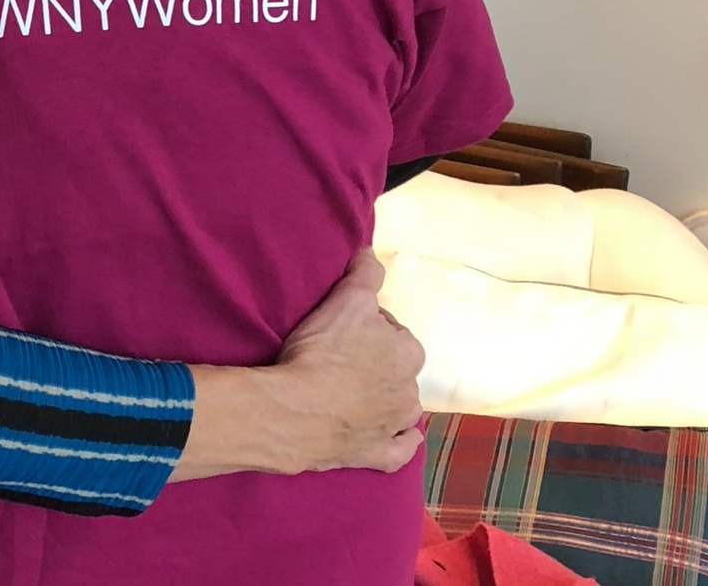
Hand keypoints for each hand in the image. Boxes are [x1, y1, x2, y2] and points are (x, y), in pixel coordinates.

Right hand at [267, 250, 424, 472]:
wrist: (297, 412)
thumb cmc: (322, 352)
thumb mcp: (346, 300)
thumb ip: (365, 274)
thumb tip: (371, 253)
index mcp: (407, 352)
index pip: (392, 330)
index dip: (368, 327)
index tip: (344, 328)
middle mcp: (410, 390)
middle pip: (397, 369)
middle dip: (379, 364)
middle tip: (344, 358)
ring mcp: (396, 426)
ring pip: (402, 408)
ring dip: (387, 401)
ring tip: (355, 394)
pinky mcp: (379, 455)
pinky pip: (399, 449)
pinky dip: (398, 442)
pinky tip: (388, 436)